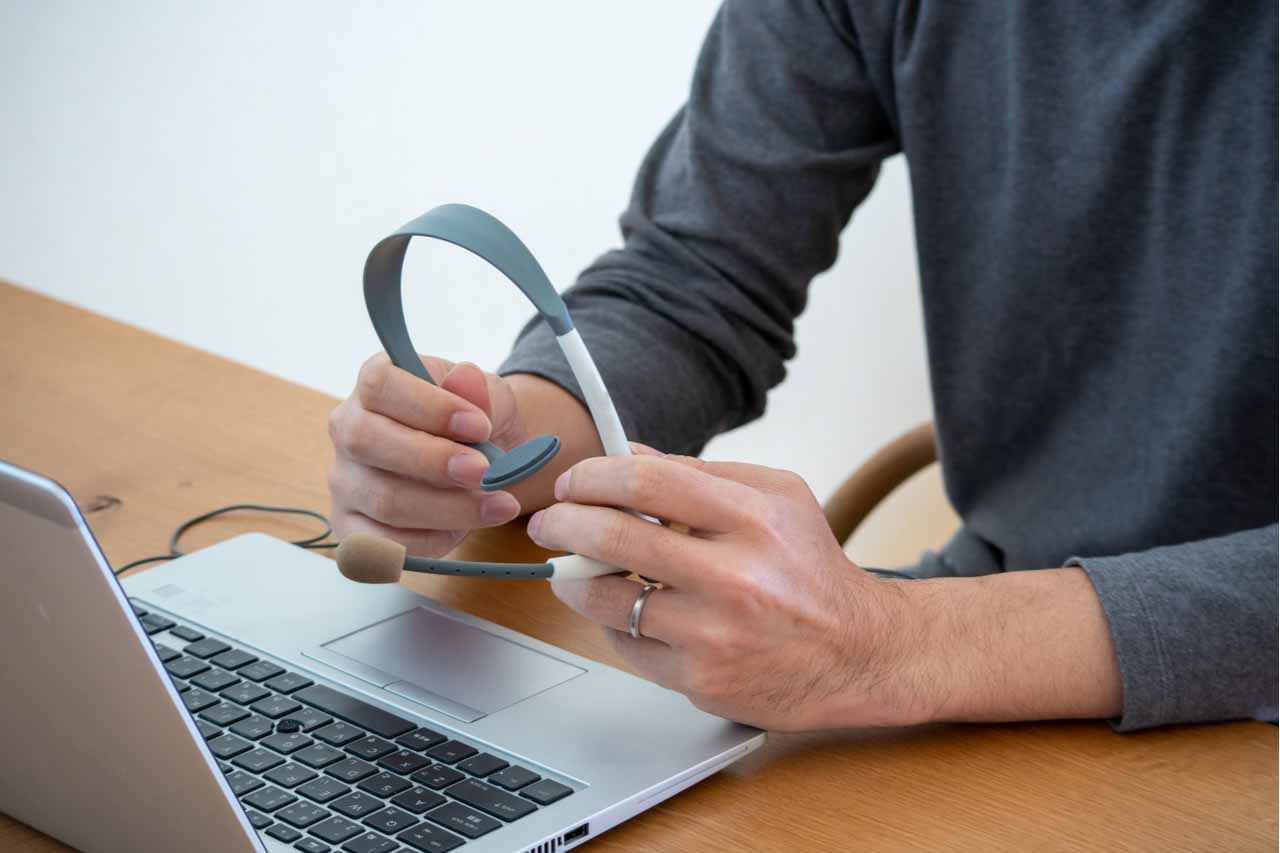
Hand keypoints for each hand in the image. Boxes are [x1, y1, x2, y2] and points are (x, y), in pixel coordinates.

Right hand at [327, 353, 527, 554]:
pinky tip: (462, 531)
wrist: (479, 465)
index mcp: (374, 384)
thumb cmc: (474, 426)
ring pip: (383, 499)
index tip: (480, 426)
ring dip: (447, 508)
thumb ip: (481, 392)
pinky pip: (380, 544)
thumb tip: (466, 377)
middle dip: (432, 461)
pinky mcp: (352, 527)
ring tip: (497, 505)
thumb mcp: (489, 400)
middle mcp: (348, 429)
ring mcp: (345, 481)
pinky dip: (428, 541)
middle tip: (484, 472)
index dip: (429, 406)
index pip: (379, 384)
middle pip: (366, 441)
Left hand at [526, 448, 932, 730]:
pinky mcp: (700, 679)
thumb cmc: (811, 569)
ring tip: (570, 566)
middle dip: (564, 524)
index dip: (593, 477)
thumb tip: (624, 454)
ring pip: (606, 599)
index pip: (647, 483)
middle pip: (614, 538)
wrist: (859, 652)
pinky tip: (620, 608)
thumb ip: (700, 473)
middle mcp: (735, 576)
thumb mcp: (777, 497)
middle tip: (550, 522)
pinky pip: (626, 644)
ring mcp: (714, 634)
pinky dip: (611, 622)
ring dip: (572, 577)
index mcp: (754, 518)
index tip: (574, 483)